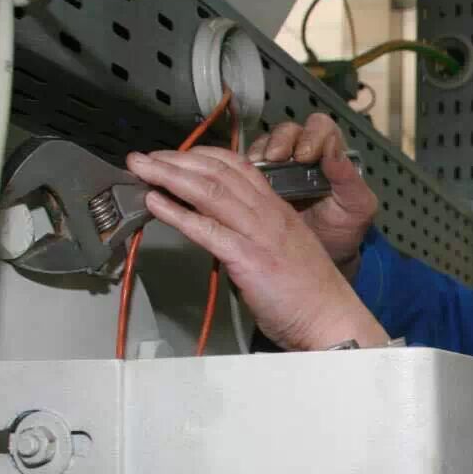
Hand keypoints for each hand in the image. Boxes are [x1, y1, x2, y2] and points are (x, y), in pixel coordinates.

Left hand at [126, 146, 387, 351]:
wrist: (331, 318)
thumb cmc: (310, 294)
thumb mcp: (284, 250)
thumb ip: (254, 236)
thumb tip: (223, 234)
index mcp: (279, 209)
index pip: (239, 166)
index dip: (202, 156)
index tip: (176, 155)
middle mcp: (269, 214)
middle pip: (218, 172)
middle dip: (176, 159)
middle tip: (145, 156)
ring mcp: (259, 234)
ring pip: (210, 192)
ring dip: (169, 176)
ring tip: (141, 169)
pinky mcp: (249, 259)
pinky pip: (207, 229)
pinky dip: (178, 213)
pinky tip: (156, 203)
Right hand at [247, 114, 375, 278]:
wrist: (324, 255)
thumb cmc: (344, 229)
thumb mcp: (357, 206)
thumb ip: (350, 178)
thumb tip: (334, 147)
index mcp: (332, 154)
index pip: (321, 128)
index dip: (312, 135)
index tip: (306, 155)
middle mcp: (304, 154)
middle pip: (288, 131)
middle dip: (281, 140)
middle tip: (277, 157)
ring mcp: (281, 167)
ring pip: (267, 144)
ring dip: (261, 152)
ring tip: (260, 167)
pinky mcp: (261, 182)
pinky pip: (249, 166)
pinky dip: (244, 169)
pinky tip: (246, 179)